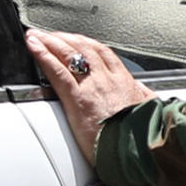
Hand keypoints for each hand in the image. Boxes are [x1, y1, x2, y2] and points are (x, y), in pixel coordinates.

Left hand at [26, 27, 150, 162]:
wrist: (138, 151)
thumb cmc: (143, 138)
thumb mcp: (151, 112)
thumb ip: (146, 100)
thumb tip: (149, 95)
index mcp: (125, 82)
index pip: (104, 53)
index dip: (88, 44)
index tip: (79, 40)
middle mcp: (108, 79)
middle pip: (84, 49)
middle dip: (66, 39)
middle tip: (51, 34)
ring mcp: (92, 87)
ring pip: (69, 54)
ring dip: (51, 42)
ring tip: (37, 36)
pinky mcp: (77, 99)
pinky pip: (57, 70)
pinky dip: (43, 55)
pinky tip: (33, 46)